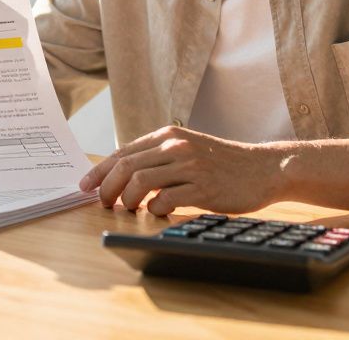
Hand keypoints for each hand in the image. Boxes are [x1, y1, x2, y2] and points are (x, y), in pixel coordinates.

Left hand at [79, 126, 285, 216]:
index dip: (99, 171)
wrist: (264, 168)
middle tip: (102, 203)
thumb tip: (121, 174)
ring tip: (130, 209)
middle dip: (107, 188)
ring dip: (128, 200)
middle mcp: (176, 147)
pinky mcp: (204, 187)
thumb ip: (159, 157)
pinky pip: (166, 199)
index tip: (85, 186)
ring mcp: (190, 166)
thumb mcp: (188, 149)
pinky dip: (154, 209)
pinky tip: (158, 213)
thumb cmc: (222, 163)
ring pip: (141, 182)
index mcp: (168, 136)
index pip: (122, 152)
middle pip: (126, 166)